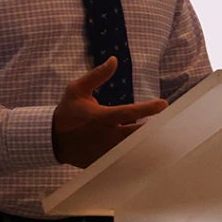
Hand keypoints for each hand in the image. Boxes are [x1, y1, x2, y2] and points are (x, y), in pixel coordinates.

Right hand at [52, 57, 167, 167]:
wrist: (51, 139)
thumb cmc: (67, 112)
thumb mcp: (77, 89)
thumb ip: (98, 76)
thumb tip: (114, 60)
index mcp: (101, 117)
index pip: (129, 112)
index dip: (148, 108)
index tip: (164, 104)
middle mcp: (106, 136)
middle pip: (137, 134)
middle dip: (153, 129)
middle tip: (171, 124)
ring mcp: (105, 151)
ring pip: (132, 148)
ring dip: (146, 142)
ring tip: (164, 138)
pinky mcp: (103, 162)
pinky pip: (123, 159)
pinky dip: (135, 155)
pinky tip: (147, 152)